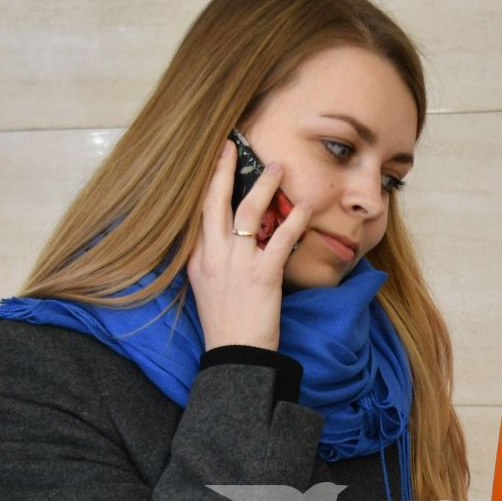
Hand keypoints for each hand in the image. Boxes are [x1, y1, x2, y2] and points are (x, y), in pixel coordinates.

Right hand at [187, 140, 313, 352]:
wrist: (235, 356)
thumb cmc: (226, 326)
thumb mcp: (206, 288)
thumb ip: (213, 260)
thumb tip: (227, 238)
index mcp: (196, 259)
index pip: (199, 212)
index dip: (207, 183)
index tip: (214, 161)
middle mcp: (212, 256)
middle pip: (215, 201)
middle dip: (223, 169)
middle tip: (232, 144)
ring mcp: (236, 264)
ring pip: (248, 211)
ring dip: (264, 185)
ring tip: (278, 167)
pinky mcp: (262, 276)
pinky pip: (279, 239)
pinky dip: (294, 221)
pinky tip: (304, 207)